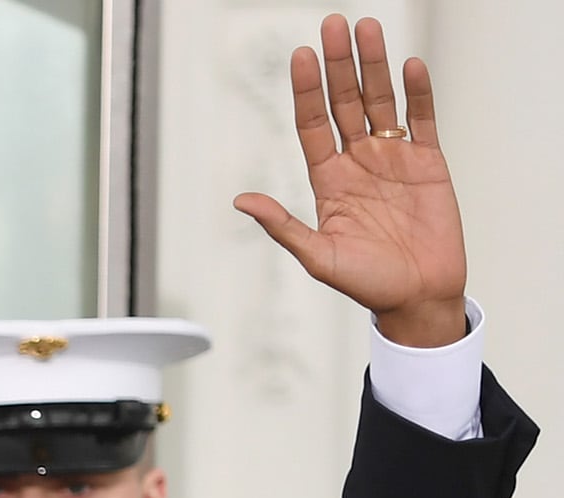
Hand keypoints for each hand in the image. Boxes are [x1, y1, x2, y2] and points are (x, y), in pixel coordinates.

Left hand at [234, 15, 465, 346]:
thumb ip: (283, 226)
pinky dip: (418, 93)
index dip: (306, 91)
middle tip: (332, 24)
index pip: (313, 124)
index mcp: (329, 180)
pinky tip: (409, 66)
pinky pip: (422, 120)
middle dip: (339, 65)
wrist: (418, 298)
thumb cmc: (367, 284)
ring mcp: (394, 160)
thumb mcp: (318, 256)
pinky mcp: (429, 164)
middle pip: (345, 103)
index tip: (299, 57)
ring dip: (374, 66)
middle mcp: (358, 162)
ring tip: (367, 29)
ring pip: (381, 102)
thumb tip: (241, 201)